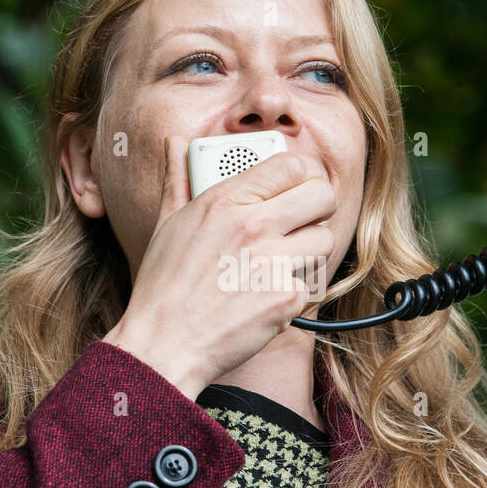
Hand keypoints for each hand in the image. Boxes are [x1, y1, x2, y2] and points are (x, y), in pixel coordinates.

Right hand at [103, 135, 335, 398]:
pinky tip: (264, 299)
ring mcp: (272, 262)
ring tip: (277, 266)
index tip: (300, 186)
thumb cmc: (163, 287)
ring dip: (307, 254)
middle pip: (323, 196)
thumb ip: (178, 178)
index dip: (304, 174)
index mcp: (225, 200)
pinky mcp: (285, 298)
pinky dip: (292, 295)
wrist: (164, 344)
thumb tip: (176, 143)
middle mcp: (253, 225)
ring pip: (324, 241)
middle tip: (302, 222)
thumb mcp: (167, 223)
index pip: (292, 165)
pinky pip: (310, 285)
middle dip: (317, 209)